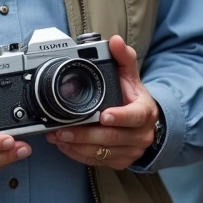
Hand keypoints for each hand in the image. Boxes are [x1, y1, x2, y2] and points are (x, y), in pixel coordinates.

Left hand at [47, 35, 159, 169]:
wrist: (143, 123)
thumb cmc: (133, 98)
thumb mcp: (131, 76)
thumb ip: (123, 58)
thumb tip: (115, 41)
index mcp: (144, 113)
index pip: (134, 117)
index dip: (119, 117)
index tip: (104, 116)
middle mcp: (139, 135)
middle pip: (111, 138)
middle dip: (85, 134)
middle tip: (63, 129)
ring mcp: (129, 151)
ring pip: (101, 152)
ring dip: (77, 145)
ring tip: (57, 136)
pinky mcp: (118, 162)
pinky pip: (96, 161)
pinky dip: (78, 154)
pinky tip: (64, 145)